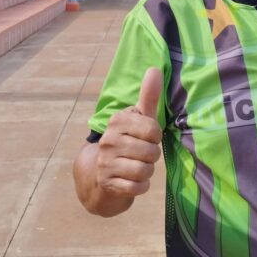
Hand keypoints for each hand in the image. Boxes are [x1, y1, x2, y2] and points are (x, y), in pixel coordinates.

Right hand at [95, 67, 162, 198]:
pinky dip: (141, 186)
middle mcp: (108, 140)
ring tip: (139, 166)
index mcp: (117, 121)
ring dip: (147, 171)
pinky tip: (133, 180)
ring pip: (145, 171)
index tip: (147, 137)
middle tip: (142, 153)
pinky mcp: (107, 183)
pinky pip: (137, 187)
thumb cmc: (128, 139)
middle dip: (152, 156)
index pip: (153, 130)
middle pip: (151, 152)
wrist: (100, 172)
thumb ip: (148, 96)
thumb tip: (154, 69)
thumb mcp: (138, 118)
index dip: (156, 136)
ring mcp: (105, 163)